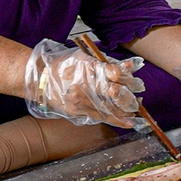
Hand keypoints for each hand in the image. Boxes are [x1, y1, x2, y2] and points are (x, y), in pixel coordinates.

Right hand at [24, 39, 143, 126]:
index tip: (136, 79)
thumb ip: (105, 64)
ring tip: (136, 112)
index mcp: (87, 70)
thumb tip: (127, 68)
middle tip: (140, 99)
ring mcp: (80, 101)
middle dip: (129, 97)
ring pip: (109, 108)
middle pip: (114, 94)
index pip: (113, 73)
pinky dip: (115, 120)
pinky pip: (99, 117)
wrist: (40, 79)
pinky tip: (127, 122)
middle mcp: (85, 87)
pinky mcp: (76, 112)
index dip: (126, 77)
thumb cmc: (63, 66)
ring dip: (125, 111)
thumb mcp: (84, 58)